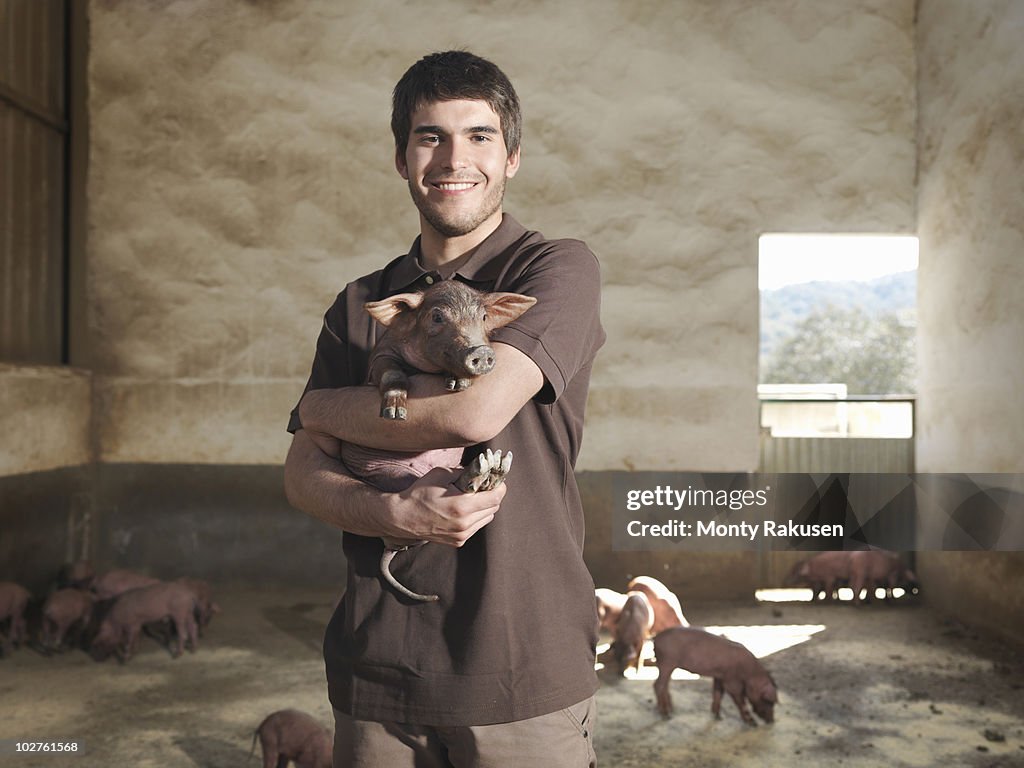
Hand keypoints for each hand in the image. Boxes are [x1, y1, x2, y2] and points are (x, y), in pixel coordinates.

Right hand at [386, 466, 505, 546]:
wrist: (402, 518)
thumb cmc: (419, 493)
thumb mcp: (441, 474)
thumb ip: (464, 472)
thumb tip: (481, 469)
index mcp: (462, 506)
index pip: (495, 497)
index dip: (499, 486)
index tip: (496, 480)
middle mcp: (464, 523)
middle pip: (493, 508)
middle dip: (492, 495)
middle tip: (484, 486)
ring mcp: (462, 535)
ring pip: (487, 518)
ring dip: (485, 507)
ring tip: (472, 498)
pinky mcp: (458, 541)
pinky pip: (476, 526)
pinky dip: (475, 517)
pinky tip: (463, 510)